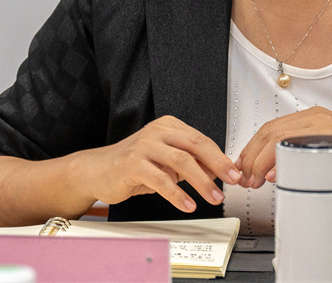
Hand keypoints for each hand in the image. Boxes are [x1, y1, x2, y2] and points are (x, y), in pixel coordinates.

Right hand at [76, 115, 241, 212]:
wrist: (97, 170)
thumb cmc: (133, 166)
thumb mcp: (165, 162)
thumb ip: (189, 163)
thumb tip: (218, 172)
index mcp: (168, 126)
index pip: (201, 139)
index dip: (220, 157)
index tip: (235, 173)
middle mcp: (157, 132)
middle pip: (195, 145)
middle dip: (218, 164)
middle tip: (232, 181)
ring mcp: (144, 146)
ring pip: (181, 161)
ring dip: (201, 181)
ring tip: (213, 197)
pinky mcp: (132, 164)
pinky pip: (160, 179)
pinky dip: (176, 194)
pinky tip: (187, 205)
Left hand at [235, 107, 331, 189]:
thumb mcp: (328, 157)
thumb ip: (303, 160)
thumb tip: (275, 173)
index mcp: (312, 120)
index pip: (271, 130)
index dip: (252, 149)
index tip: (243, 167)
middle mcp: (316, 118)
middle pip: (270, 131)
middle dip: (250, 156)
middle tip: (244, 178)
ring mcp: (325, 126)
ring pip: (279, 137)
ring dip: (260, 160)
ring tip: (254, 179)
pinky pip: (301, 146)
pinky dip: (283, 160)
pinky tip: (276, 173)